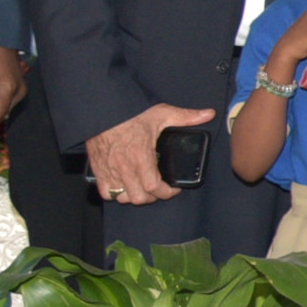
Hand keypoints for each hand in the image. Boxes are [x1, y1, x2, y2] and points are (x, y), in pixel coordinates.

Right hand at [87, 101, 215, 206]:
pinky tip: (124, 185)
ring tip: (142, 187)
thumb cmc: (130, 112)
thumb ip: (186, 116)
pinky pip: (105, 192)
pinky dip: (115, 193)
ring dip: (134, 196)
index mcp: (141, 156)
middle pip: (139, 197)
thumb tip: (209, 114)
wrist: (102, 108)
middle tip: (159, 188)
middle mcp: (124, 167)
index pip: (154, 187)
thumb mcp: (161, 113)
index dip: (167, 193)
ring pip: (122, 197)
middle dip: (152, 197)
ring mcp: (109, 170)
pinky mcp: (98, 169)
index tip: (174, 189)